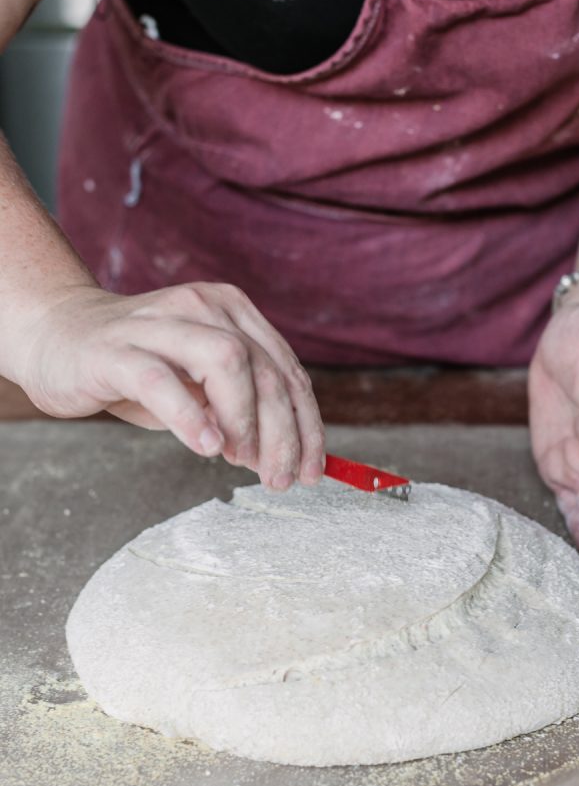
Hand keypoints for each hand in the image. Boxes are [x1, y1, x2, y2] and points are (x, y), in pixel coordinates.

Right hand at [17, 282, 324, 488]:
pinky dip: (190, 416)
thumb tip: (286, 456)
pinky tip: (207, 446)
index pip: (287, 370)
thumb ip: (243, 408)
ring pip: (225, 362)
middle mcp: (203, 307)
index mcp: (232, 311)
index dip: (307, 423)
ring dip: (245, 420)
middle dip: (283, 432)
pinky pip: (161, 381)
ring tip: (240, 461)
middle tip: (279, 478)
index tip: (313, 469)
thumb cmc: (139, 369)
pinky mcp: (116, 350)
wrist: (59, 338)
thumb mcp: (201, 385)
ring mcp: (159, 324)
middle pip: (264, 369)